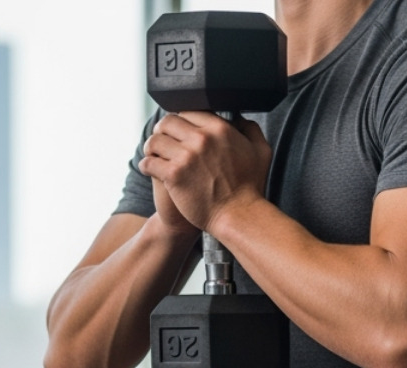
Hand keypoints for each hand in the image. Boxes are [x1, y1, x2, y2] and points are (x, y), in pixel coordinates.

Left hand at [140, 112, 271, 234]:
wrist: (238, 216)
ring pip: (155, 140)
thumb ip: (250, 129)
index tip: (178, 129)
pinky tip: (149, 169)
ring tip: (152, 154)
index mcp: (219, 128)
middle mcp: (201, 138)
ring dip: (151, 147)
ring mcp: (186, 157)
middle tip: (161, 139)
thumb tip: (239, 118)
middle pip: (168, 122)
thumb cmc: (250, 187)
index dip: (181, 119)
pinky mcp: (174, 175)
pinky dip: (146, 165)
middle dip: (162, 130)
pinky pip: (149, 162)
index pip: (188, 111)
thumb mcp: (260, 151)